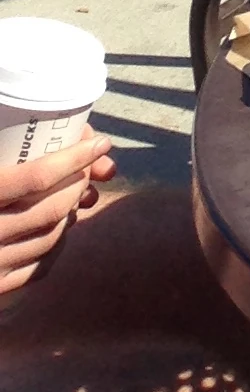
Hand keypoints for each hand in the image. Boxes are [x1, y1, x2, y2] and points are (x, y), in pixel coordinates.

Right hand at [0, 133, 111, 294]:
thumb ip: (0, 147)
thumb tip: (22, 121)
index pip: (36, 177)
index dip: (75, 156)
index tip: (99, 140)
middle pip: (50, 209)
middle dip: (78, 182)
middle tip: (86, 164)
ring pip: (49, 240)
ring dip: (70, 213)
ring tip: (74, 191)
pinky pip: (36, 270)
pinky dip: (55, 246)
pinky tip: (58, 228)